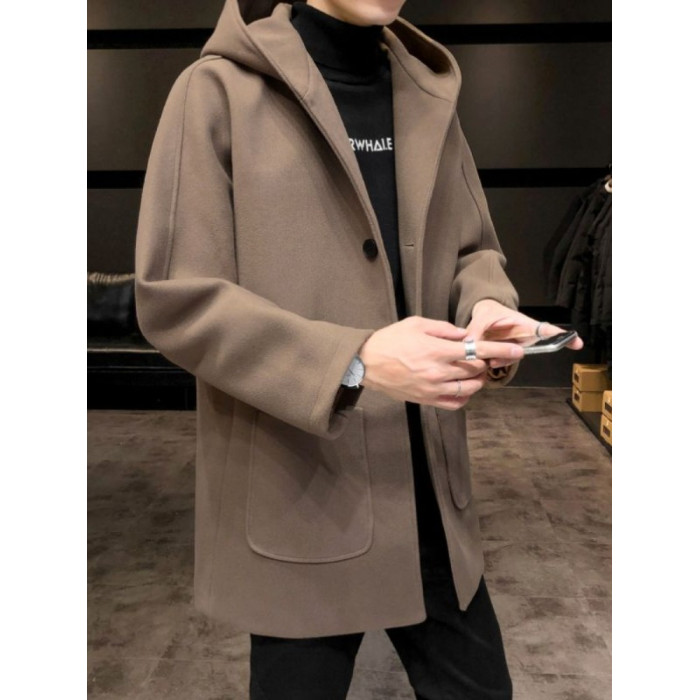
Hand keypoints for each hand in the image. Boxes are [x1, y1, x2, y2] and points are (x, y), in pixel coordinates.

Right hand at [358, 316, 523, 409]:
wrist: (366, 363)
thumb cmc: (391, 340)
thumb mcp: (417, 323)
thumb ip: (445, 329)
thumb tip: (465, 335)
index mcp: (437, 349)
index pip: (477, 350)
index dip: (500, 350)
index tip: (517, 351)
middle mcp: (438, 371)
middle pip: (475, 370)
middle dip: (485, 362)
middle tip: (485, 357)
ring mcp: (432, 388)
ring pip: (468, 388)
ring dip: (477, 380)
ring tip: (473, 372)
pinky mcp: (426, 399)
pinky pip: (454, 403)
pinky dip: (464, 397)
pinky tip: (463, 389)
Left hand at [466, 299, 583, 367]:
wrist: (482, 317)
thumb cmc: (488, 313)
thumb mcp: (483, 316)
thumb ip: (477, 329)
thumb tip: (470, 343)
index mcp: (525, 324)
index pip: (546, 330)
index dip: (560, 336)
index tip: (575, 341)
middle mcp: (524, 338)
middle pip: (529, 349)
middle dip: (513, 355)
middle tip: (496, 360)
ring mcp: (515, 347)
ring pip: (512, 358)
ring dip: (500, 360)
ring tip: (488, 360)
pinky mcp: (505, 354)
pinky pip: (502, 362)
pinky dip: (492, 363)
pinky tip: (484, 362)